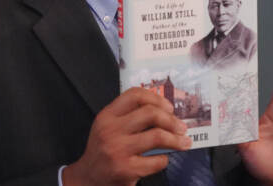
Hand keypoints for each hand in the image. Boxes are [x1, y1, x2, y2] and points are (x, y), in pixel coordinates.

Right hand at [63, 88, 191, 185]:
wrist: (87, 179)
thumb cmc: (104, 151)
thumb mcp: (109, 127)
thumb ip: (131, 116)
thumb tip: (168, 114)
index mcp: (107, 116)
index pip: (135, 95)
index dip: (157, 98)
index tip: (169, 108)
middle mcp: (110, 130)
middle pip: (151, 113)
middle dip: (172, 120)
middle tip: (182, 127)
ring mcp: (117, 150)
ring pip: (158, 136)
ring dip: (176, 139)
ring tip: (184, 142)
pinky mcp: (125, 169)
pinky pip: (156, 160)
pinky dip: (164, 159)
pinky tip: (163, 159)